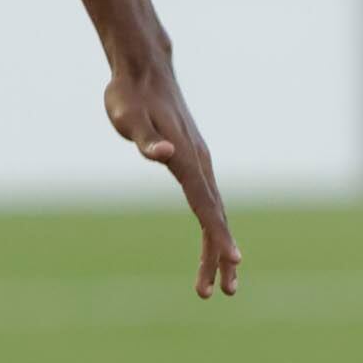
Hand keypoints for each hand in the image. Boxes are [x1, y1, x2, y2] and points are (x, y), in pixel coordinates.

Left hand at [105, 61, 239, 299]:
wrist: (143, 70)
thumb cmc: (130, 95)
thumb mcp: (128, 117)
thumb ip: (146, 140)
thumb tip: (165, 155)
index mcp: (187, 160)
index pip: (206, 205)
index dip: (218, 235)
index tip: (233, 261)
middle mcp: (200, 163)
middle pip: (215, 217)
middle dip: (220, 256)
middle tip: (223, 293)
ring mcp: (199, 162)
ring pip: (215, 212)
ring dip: (218, 248)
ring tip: (219, 283)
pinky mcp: (193, 160)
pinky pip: (207, 201)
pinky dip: (212, 226)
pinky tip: (211, 243)